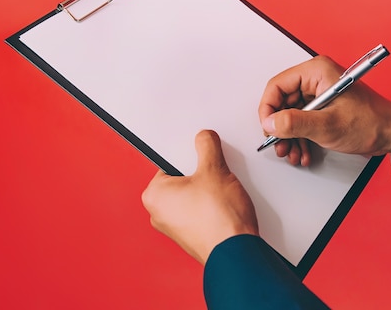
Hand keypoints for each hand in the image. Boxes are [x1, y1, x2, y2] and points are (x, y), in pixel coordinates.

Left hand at [141, 130, 258, 264]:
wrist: (236, 252)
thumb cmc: (218, 220)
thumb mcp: (214, 169)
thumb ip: (207, 146)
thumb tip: (204, 138)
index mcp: (154, 195)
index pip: (168, 162)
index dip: (188, 155)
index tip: (199, 152)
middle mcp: (159, 213)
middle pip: (181, 179)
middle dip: (200, 173)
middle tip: (214, 172)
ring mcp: (175, 227)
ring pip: (192, 195)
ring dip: (208, 189)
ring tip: (222, 190)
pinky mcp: (192, 236)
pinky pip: (199, 211)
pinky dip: (211, 205)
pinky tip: (225, 205)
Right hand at [258, 55, 390, 165]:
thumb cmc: (370, 122)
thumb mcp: (327, 125)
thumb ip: (294, 123)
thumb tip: (270, 123)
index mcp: (316, 72)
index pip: (277, 86)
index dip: (268, 109)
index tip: (268, 128)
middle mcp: (316, 79)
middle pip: (282, 101)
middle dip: (280, 128)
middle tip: (279, 145)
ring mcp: (319, 93)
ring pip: (290, 114)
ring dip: (289, 136)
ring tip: (292, 153)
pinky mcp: (323, 107)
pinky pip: (302, 120)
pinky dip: (300, 137)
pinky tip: (303, 152)